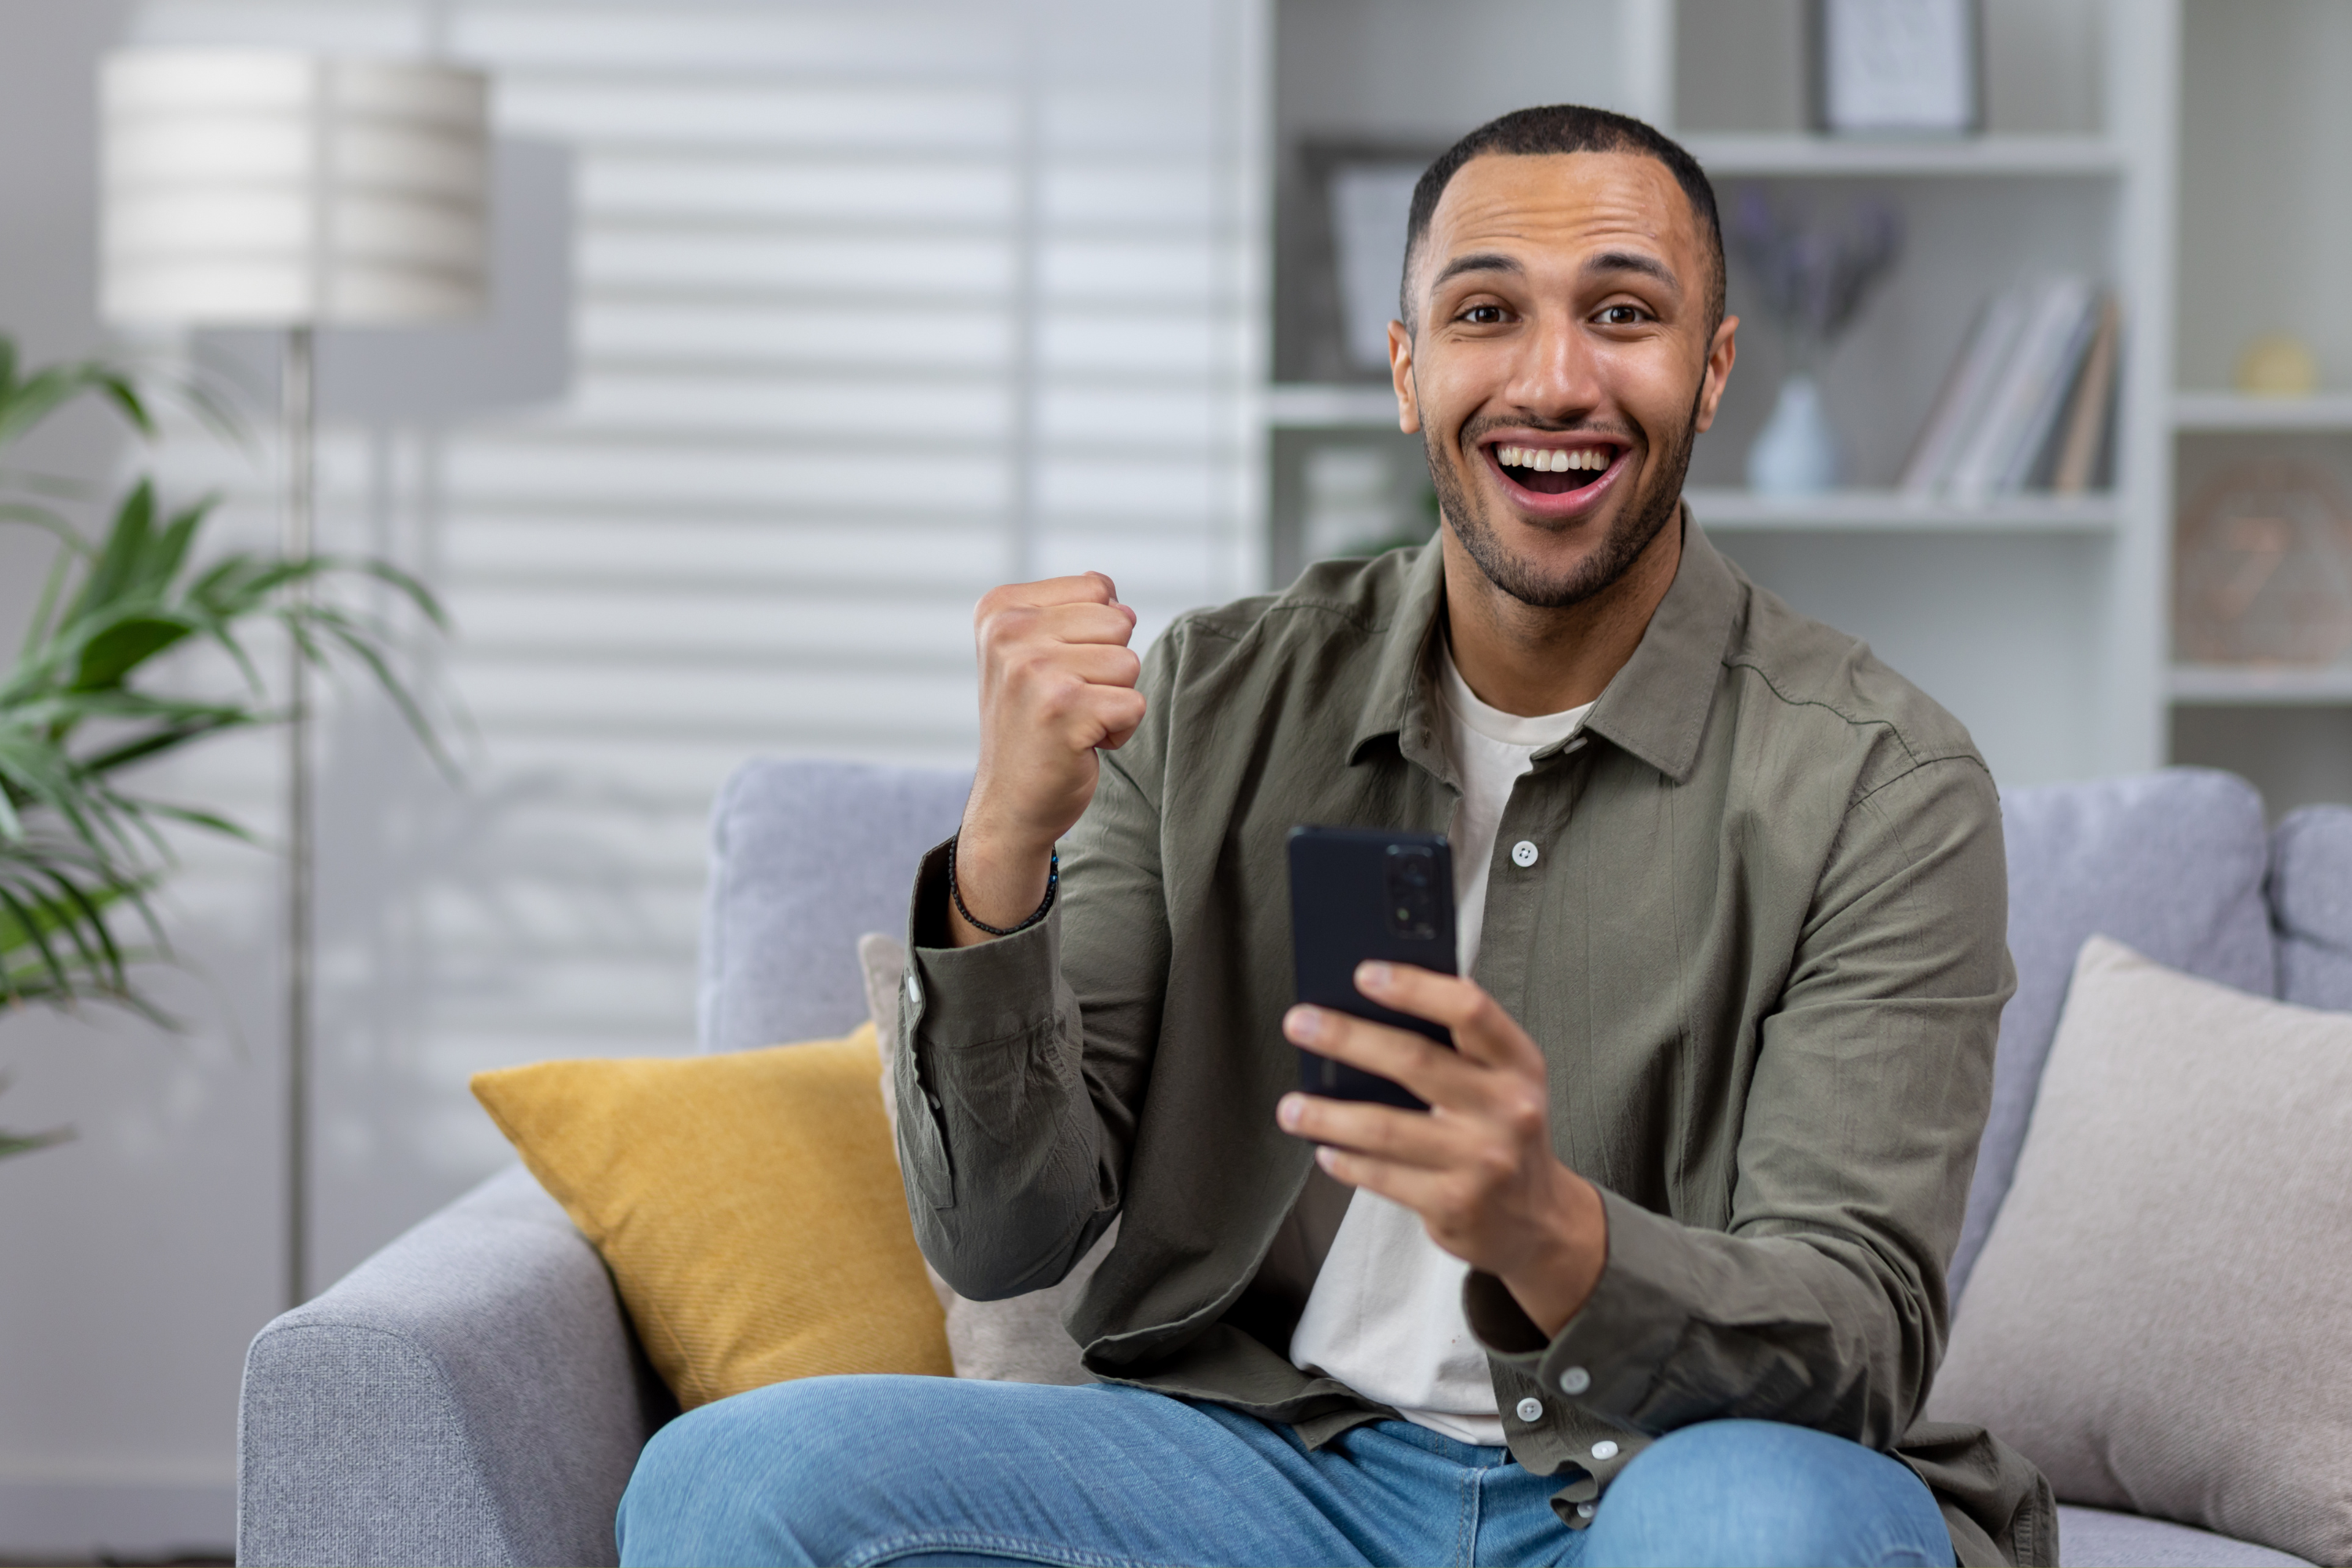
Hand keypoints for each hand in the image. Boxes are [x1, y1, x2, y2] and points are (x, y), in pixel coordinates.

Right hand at [953, 573, 1144, 943]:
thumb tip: (1118, 598)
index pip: (1097, 587)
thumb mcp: (1033, 651)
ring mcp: (1033, 671)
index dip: (1095, 633)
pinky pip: (1134, 704)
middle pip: (1119, 622)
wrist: (1008, 804)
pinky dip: (1119, 731)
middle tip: (1068, 701)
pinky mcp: (1063, 710)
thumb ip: (1073, 611)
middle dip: (1109, 667)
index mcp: (1000, 609)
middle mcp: (1009, 633)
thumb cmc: (1031, 724)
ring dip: (1114, 700)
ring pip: (1129, 663)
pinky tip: (1081, 744)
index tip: (1056, 669)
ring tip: (1073, 722)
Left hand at [1276, 962, 1606, 1335]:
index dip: (1414, 988)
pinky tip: (1325, 1149)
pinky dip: (1346, 1161)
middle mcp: (1507, 1109)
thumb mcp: (1503, 1078)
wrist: (1539, 1220)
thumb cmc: (1504, 1131)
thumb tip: (1371, 1002)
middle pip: (1413, 1061)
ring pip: (1385, 1128)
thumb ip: (1457, 1043)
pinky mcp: (1454, 1205)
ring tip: (1291, 1107)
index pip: (1469, 1010)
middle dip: (1346, 1037)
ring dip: (1326, 1115)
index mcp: (1519, 1064)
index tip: (1364, 974)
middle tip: (1300, 1023)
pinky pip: (1382, 1176)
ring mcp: (1481, 1161)